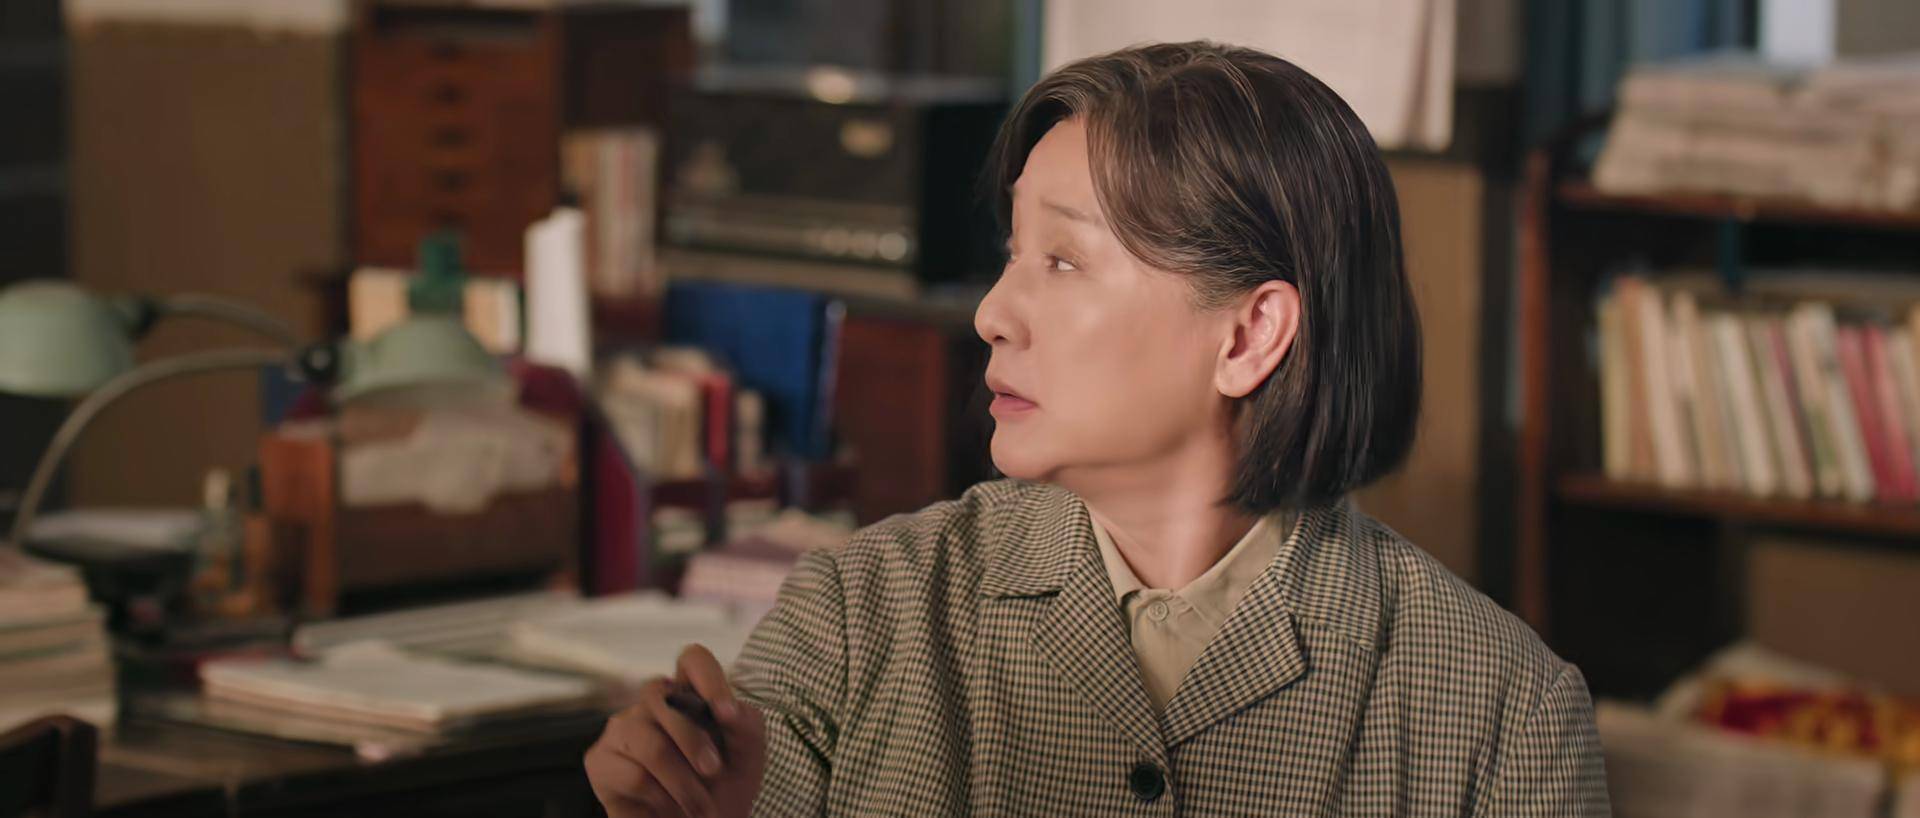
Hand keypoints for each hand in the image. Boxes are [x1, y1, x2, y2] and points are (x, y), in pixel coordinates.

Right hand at [586, 644, 768, 817]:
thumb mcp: (748, 754)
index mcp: (688, 693)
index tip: (727, 714)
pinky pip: (635, 776)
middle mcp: (650, 704)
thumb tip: (729, 711)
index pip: (692, 659)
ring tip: (701, 807)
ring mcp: (621, 729)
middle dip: (693, 741)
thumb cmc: (724, 786)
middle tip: (715, 773)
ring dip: (684, 783)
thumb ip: (747, 725)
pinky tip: (668, 807)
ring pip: (651, 745)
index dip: (709, 678)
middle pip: (662, 697)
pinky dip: (663, 799)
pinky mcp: (600, 761)